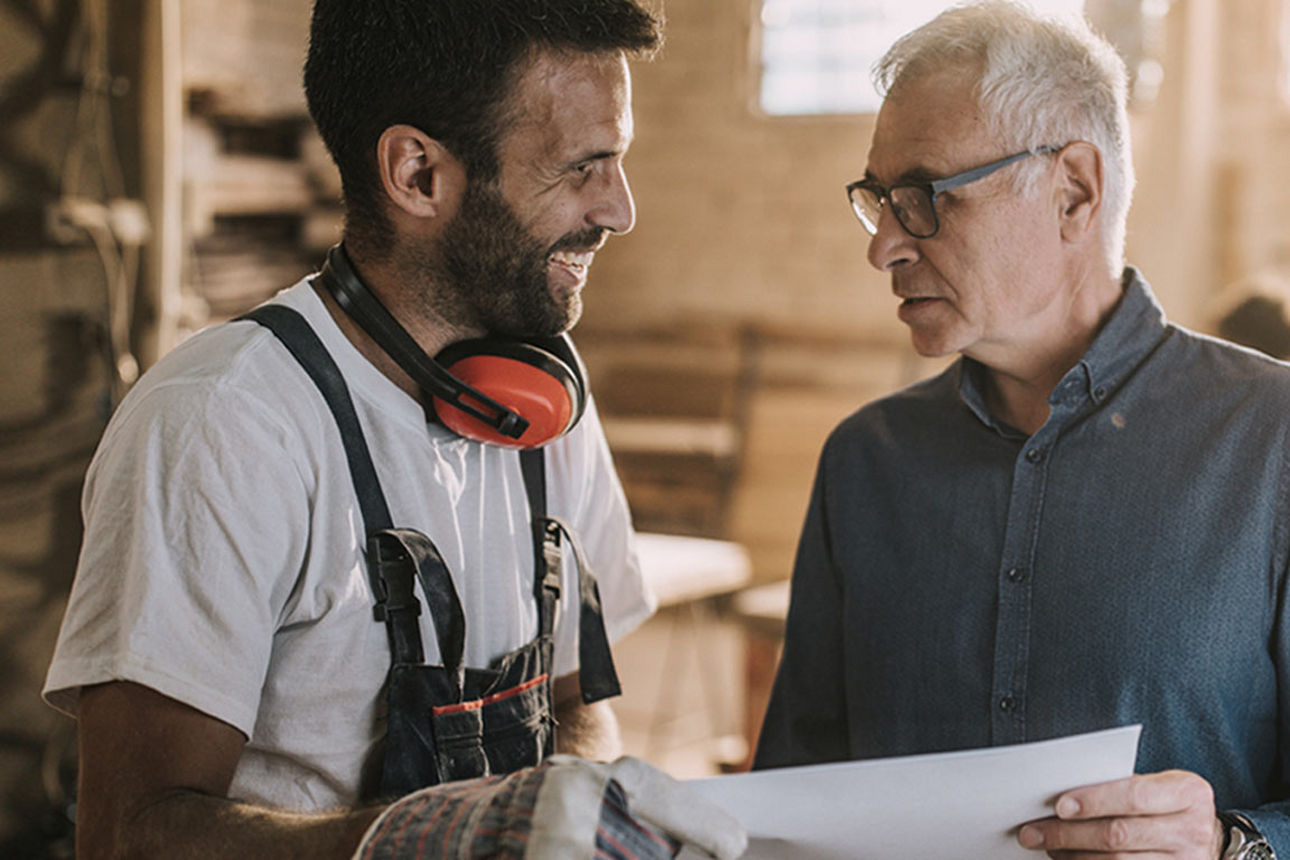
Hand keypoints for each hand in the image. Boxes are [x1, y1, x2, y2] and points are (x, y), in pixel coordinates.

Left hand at [1016, 770, 1223, 857]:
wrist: (1208, 839)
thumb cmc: (1166, 805)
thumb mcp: (1157, 786)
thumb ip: (1119, 788)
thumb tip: (1058, 797)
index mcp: (1188, 794)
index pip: (1134, 796)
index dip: (1094, 800)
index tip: (1058, 805)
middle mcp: (1193, 831)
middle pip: (1120, 835)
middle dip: (1069, 834)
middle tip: (1032, 832)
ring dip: (1074, 857)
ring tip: (1047, 848)